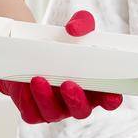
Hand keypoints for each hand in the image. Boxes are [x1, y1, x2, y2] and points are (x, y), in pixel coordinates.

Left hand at [0, 10, 123, 122]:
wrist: (29, 51)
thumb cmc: (61, 43)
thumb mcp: (76, 27)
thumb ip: (82, 23)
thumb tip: (73, 29)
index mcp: (94, 87)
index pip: (109, 100)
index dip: (111, 100)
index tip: (111, 94)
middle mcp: (76, 101)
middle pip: (81, 111)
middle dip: (76, 100)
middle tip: (68, 83)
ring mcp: (55, 108)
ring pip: (54, 113)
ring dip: (47, 99)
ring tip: (39, 79)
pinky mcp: (33, 111)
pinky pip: (32, 114)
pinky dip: (28, 102)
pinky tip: (26, 87)